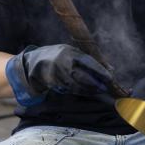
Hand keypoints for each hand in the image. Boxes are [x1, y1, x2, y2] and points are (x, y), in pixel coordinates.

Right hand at [5, 44, 129, 106]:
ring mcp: (57, 75)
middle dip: (96, 83)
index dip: (100, 71)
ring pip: (77, 86)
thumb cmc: (59, 56)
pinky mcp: (54, 85)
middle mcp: (63, 64)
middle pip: (82, 77)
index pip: (88, 62)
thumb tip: (110, 69)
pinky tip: (89, 92)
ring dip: (90, 90)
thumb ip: (88, 60)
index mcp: (70, 52)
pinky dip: (81, 92)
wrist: (34, 64)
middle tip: (106, 87)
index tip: (110, 77)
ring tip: (100, 91)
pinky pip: (70, 90)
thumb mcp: (72, 52)